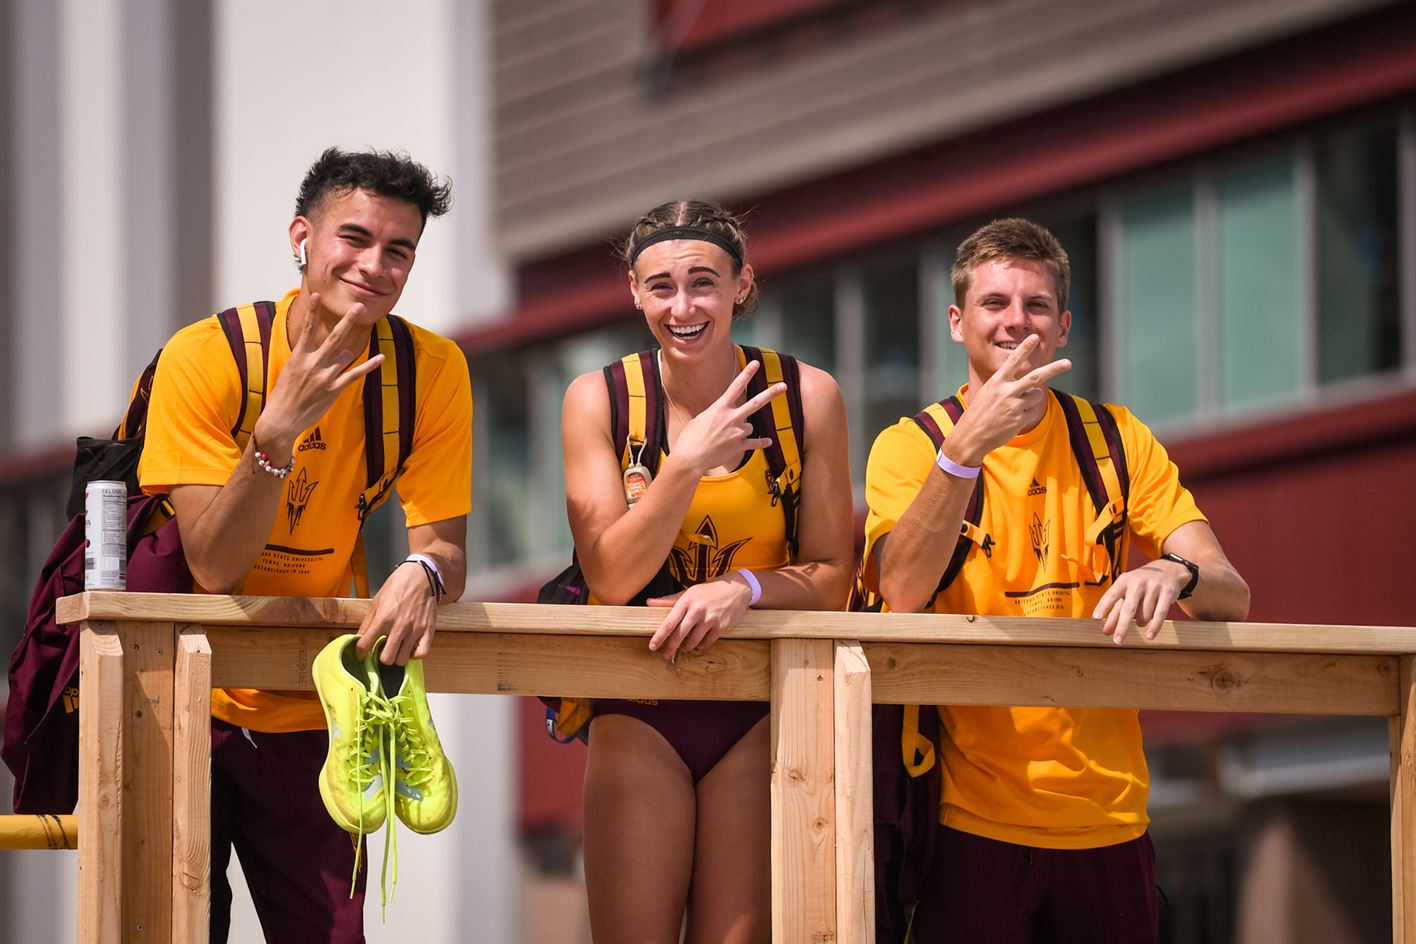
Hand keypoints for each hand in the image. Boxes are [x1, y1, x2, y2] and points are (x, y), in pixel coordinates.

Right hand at [255, 291, 384, 454]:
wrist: (281, 419)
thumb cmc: (284, 395)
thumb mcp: (291, 371)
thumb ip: (309, 359)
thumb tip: (333, 350)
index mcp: (299, 356)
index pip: (307, 330)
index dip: (313, 312)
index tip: (317, 296)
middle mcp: (313, 363)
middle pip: (334, 337)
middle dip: (347, 320)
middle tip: (358, 306)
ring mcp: (325, 376)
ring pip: (345, 354)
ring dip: (347, 352)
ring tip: (352, 339)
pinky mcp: (334, 389)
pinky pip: (355, 374)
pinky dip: (369, 365)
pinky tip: (381, 357)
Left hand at [356, 562, 438, 664]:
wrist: (421, 575)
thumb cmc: (399, 585)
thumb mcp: (377, 601)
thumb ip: (367, 622)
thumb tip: (359, 638)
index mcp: (383, 617)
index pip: (365, 645)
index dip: (360, 652)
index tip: (362, 653)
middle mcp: (399, 626)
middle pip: (386, 658)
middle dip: (381, 656)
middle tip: (382, 649)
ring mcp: (415, 629)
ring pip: (402, 659)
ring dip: (397, 656)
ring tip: (396, 648)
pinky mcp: (428, 630)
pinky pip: (422, 653)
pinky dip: (414, 654)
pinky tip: (410, 647)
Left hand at [646, 578, 753, 662]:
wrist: (737, 589)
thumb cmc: (709, 591)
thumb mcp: (689, 592)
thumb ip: (669, 600)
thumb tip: (648, 602)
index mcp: (687, 600)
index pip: (669, 622)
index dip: (659, 636)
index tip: (653, 646)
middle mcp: (698, 610)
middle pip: (680, 635)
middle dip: (671, 648)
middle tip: (666, 656)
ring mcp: (711, 619)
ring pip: (693, 641)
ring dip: (687, 647)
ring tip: (685, 646)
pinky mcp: (722, 627)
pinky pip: (707, 642)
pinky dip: (702, 645)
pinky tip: (700, 642)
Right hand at [671, 361, 785, 474]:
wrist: (690, 458)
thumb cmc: (690, 438)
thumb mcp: (701, 418)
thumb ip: (717, 414)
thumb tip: (726, 416)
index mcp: (720, 408)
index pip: (736, 386)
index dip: (747, 373)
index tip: (756, 363)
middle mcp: (731, 418)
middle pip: (756, 403)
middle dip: (771, 393)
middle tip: (783, 385)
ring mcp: (737, 433)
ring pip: (749, 426)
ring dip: (742, 429)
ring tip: (726, 437)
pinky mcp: (739, 447)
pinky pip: (755, 443)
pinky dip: (761, 442)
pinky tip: (769, 441)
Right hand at [947, 336, 1070, 464]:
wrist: (971, 436)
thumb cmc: (979, 413)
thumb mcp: (988, 392)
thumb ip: (1007, 385)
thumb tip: (1032, 384)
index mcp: (996, 382)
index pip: (1013, 361)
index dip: (1024, 348)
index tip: (1033, 337)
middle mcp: (1006, 392)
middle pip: (1035, 377)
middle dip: (1054, 369)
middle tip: (1068, 363)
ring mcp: (1014, 406)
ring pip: (1036, 395)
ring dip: (1031, 398)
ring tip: (1014, 406)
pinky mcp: (1020, 419)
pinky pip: (1034, 411)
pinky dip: (1028, 413)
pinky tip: (1014, 419)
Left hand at [1092, 558, 1192, 643]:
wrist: (1168, 569)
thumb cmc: (1141, 584)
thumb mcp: (1127, 593)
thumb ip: (1116, 611)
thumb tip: (1106, 631)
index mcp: (1124, 580)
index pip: (1111, 595)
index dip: (1103, 606)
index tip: (1096, 618)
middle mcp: (1137, 582)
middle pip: (1128, 608)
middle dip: (1122, 626)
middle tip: (1117, 641)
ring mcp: (1153, 587)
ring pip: (1144, 614)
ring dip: (1141, 623)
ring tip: (1141, 620)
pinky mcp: (1167, 592)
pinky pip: (1160, 613)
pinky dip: (1154, 626)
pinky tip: (1150, 636)